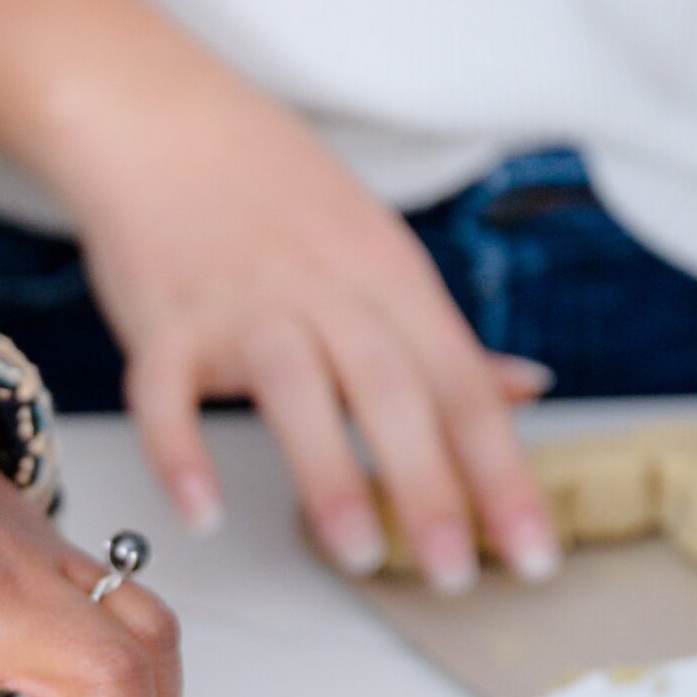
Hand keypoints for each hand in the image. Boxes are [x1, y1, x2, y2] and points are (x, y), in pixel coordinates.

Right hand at [60, 58, 557, 587]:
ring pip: (294, 389)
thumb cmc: (275, 197)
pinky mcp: (164, 320)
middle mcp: (326, 291)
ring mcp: (242, 305)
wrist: (161, 120)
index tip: (536, 556)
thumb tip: (528, 390)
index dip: (504, 476)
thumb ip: (445, 336)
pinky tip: (202, 515)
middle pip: (394, 391)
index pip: (463, 390)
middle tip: (457, 575)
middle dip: (431, 486)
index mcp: (391, 281)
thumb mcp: (380, 254)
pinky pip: (167, 393)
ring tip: (359, 555)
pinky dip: (181, 452)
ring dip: (329, 474)